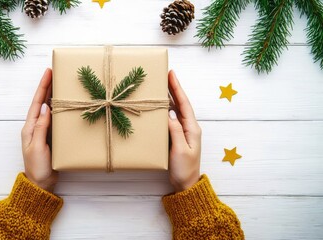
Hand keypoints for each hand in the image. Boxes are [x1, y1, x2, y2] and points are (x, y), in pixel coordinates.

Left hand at [21, 68, 57, 191]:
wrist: (41, 184)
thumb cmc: (36, 167)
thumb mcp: (37, 147)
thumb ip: (41, 127)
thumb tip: (44, 106)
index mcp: (30, 127)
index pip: (36, 102)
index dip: (43, 87)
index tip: (48, 72)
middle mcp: (36, 126)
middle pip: (42, 102)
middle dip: (48, 87)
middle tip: (57, 72)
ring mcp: (44, 131)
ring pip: (49, 109)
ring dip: (54, 96)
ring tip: (62, 83)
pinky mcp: (52, 137)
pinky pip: (56, 119)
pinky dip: (60, 109)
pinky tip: (66, 105)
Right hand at [168, 70, 201, 191]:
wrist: (186, 184)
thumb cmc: (185, 169)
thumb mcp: (180, 150)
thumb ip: (175, 131)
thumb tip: (169, 113)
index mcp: (192, 128)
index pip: (184, 104)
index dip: (177, 88)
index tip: (172, 74)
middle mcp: (189, 127)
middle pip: (180, 103)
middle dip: (173, 88)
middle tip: (165, 74)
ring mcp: (183, 132)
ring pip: (176, 110)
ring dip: (170, 97)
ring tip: (162, 85)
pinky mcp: (177, 137)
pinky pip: (171, 119)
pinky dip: (166, 109)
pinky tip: (160, 106)